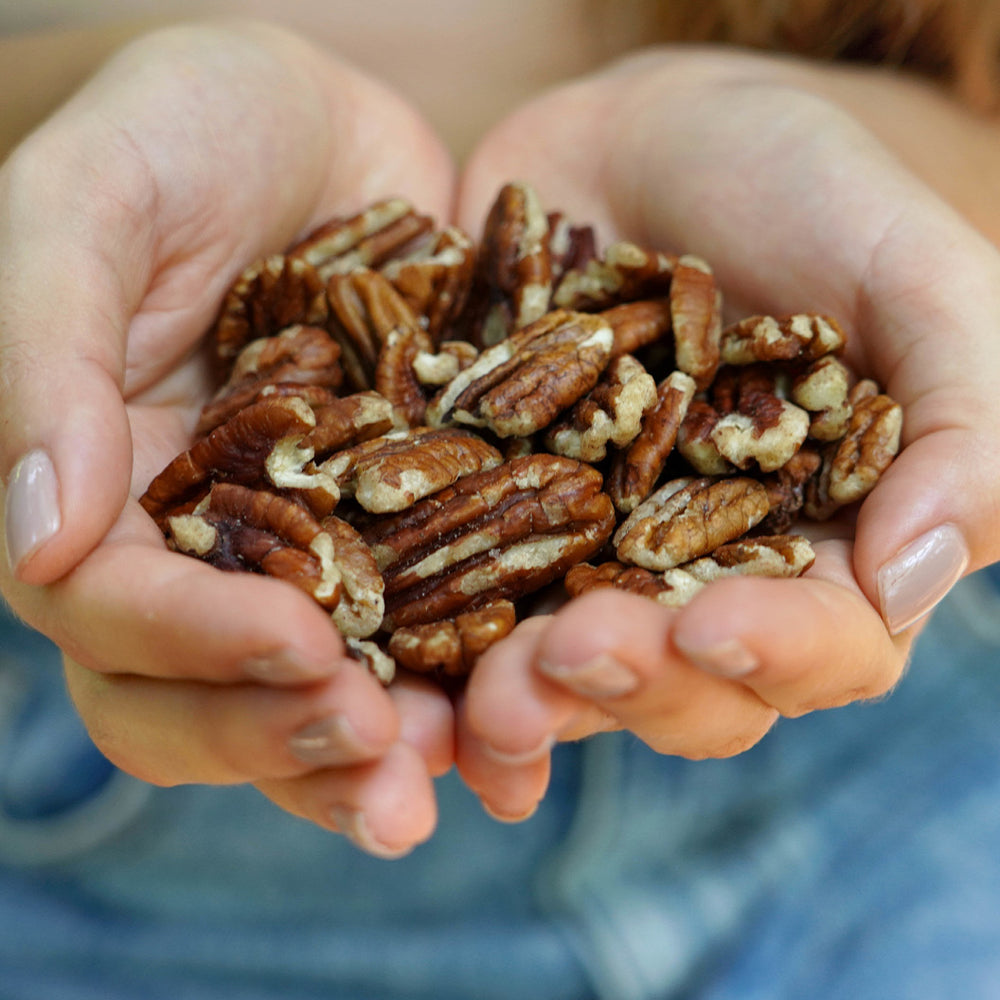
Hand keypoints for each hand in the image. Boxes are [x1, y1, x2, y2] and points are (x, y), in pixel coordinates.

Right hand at [0, 20, 455, 856]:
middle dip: (286, 738)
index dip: (193, 645)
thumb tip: (38, 540)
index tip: (295, 646)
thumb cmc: (192, 126)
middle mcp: (203, 547)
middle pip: (208, 696)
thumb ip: (42, 355)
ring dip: (380, 754)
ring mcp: (313, 550)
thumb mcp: (96, 201)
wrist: (332, 118)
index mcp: (105, 492)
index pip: (116, 612)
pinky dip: (471, 684)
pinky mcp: (413, 531)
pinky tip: (526, 709)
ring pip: (320, 695)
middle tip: (381, 760)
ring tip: (458, 773)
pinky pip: (433, 634)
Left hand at [453, 47, 999, 819]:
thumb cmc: (794, 184)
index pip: (827, 643)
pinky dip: (437, 657)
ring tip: (482, 694)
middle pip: (688, 688)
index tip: (711, 627)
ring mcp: (592, 560)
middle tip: (568, 655)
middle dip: (632, 687)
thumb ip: (959, 419)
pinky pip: (464, 606)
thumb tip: (916, 576)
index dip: (775, 655)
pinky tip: (402, 681)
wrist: (636, 136)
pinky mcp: (495, 524)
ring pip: (569, 674)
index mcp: (827, 540)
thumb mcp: (906, 270)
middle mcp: (709, 574)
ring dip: (526, 700)